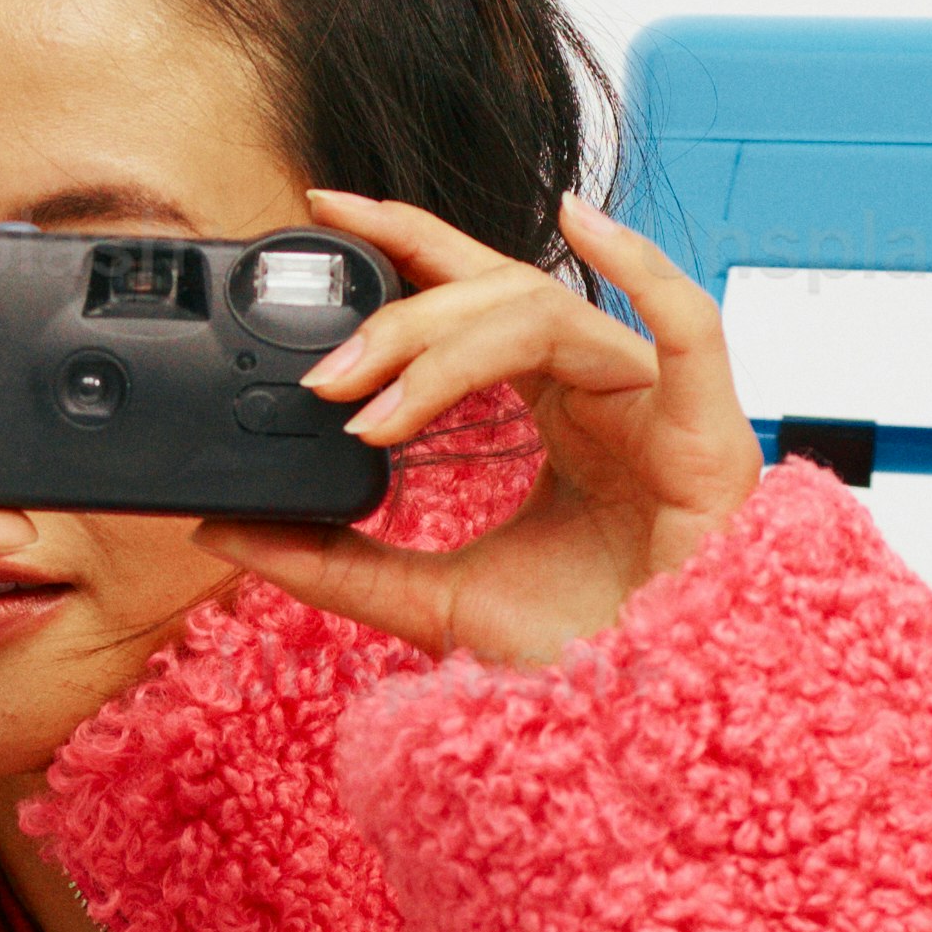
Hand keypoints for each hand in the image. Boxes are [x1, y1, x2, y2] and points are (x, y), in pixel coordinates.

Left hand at [189, 192, 767, 680]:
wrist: (656, 715)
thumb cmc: (577, 650)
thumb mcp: (428, 602)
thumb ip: (331, 563)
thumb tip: (224, 531)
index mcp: (547, 408)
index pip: (468, 299)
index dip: (401, 245)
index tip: (321, 216)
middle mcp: (596, 387)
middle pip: (493, 298)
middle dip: (402, 320)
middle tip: (326, 374)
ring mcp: (652, 401)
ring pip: (547, 315)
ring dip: (453, 344)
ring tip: (380, 400)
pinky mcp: (707, 427)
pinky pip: (684, 325)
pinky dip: (639, 267)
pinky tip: (581, 222)